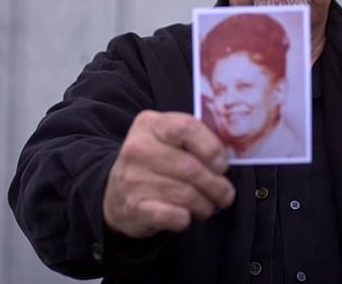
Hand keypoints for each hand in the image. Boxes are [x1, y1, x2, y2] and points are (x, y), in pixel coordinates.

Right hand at [103, 110, 235, 238]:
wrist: (115, 193)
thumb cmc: (154, 163)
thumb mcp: (167, 139)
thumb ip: (194, 139)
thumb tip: (226, 157)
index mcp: (150, 124)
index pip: (187, 128)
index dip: (211, 147)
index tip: (221, 164)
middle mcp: (138, 148)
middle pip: (191, 167)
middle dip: (216, 184)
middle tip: (225, 193)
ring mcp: (133, 178)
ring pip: (186, 194)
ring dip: (205, 204)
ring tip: (208, 205)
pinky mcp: (133, 207)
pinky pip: (174, 215)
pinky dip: (187, 218)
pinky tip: (187, 215)